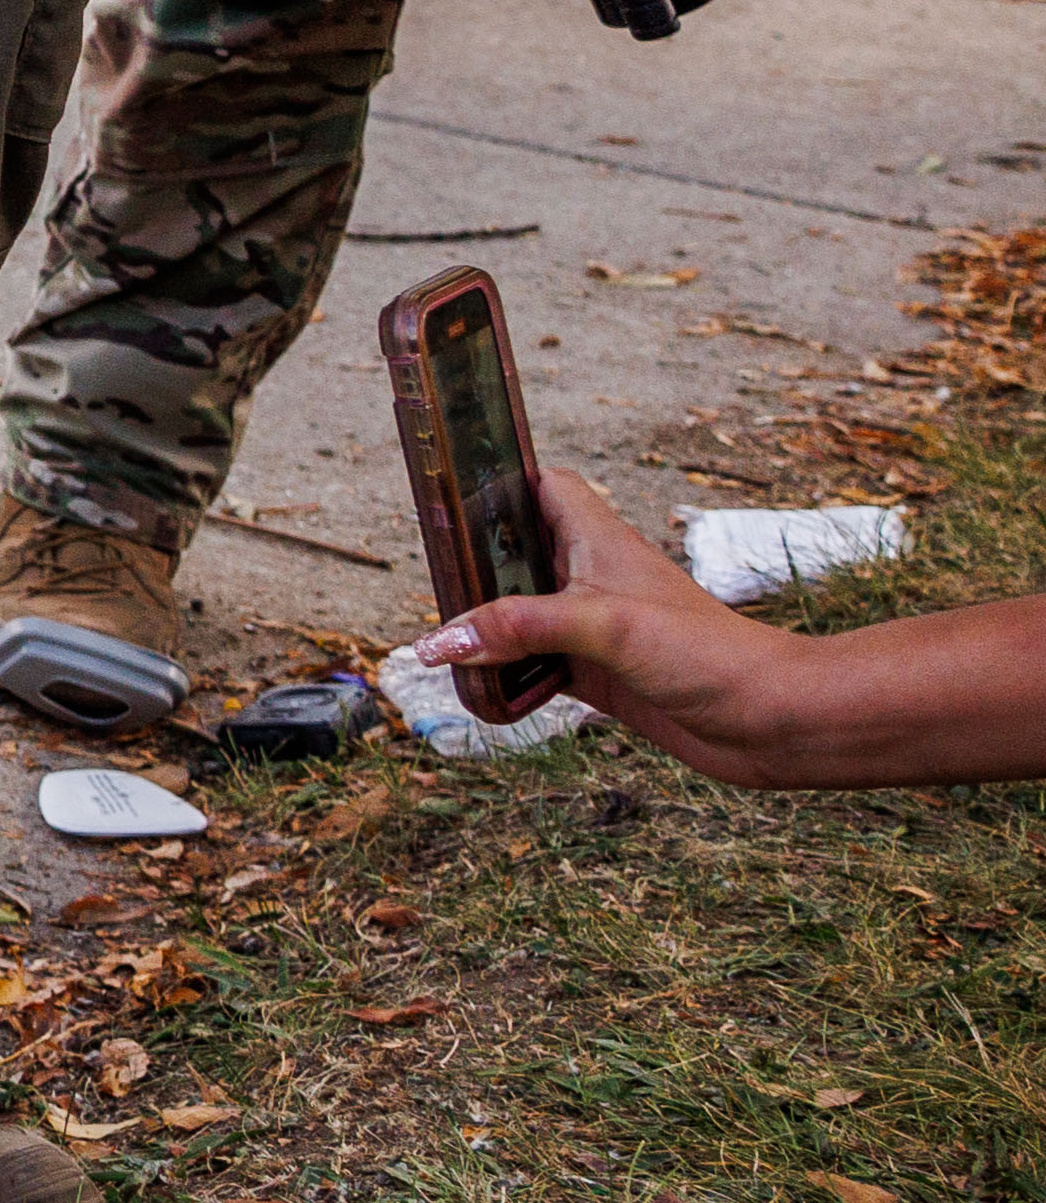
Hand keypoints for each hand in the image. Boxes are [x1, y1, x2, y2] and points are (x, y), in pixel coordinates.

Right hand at [412, 467, 818, 778]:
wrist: (773, 721)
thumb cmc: (709, 652)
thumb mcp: (604, 625)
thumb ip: (518, 627)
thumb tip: (441, 640)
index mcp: (599, 542)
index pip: (543, 486)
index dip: (501, 481)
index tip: (450, 489)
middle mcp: (593, 580)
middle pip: (518, 553)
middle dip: (474, 565)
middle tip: (429, 575)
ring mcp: (596, 629)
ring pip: (521, 614)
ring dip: (487, 627)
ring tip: (443, 639)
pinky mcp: (600, 675)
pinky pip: (535, 666)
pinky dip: (507, 676)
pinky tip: (484, 688)